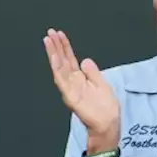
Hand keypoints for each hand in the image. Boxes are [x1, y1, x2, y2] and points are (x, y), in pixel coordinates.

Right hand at [44, 29, 119, 144]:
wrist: (107, 123)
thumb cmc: (105, 108)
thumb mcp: (102, 84)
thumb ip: (92, 72)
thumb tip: (85, 60)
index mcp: (80, 79)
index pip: (70, 59)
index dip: (64, 46)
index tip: (59, 34)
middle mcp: (73, 82)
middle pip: (62, 61)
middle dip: (56, 46)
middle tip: (50, 32)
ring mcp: (70, 89)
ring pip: (59, 68)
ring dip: (53, 54)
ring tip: (48, 40)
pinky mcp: (70, 96)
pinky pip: (62, 81)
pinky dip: (57, 69)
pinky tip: (54, 58)